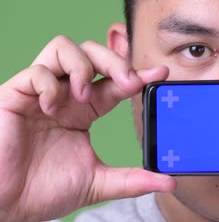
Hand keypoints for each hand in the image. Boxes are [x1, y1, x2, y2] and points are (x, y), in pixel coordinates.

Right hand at [0, 36, 175, 221]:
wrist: (7, 206)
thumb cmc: (45, 190)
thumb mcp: (97, 183)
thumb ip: (132, 180)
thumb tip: (168, 181)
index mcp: (85, 111)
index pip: (115, 83)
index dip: (139, 74)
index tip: (161, 73)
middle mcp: (65, 96)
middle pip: (93, 54)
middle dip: (115, 60)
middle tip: (129, 81)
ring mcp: (41, 92)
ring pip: (64, 48)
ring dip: (82, 65)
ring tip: (84, 94)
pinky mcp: (15, 95)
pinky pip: (36, 72)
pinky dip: (48, 85)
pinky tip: (52, 109)